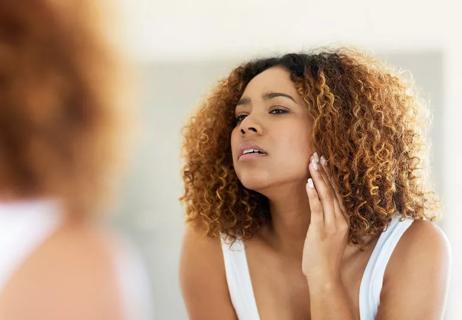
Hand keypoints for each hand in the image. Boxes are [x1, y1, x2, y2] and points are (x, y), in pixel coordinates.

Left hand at [302, 152, 348, 284]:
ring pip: (326, 196)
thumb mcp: (330, 237)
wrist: (326, 278)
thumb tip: (320, 208)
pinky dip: (313, 194)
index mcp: (343, 220)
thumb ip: (328, 222)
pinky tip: (308, 182)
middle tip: (317, 155)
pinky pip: (317, 208)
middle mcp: (340, 220)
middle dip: (324, 172)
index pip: (337, 193)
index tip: (325, 162)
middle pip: (333, 191)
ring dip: (319, 178)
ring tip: (313, 163)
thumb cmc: (325, 259)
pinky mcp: (320, 230)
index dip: (330, 177)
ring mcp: (331, 225)